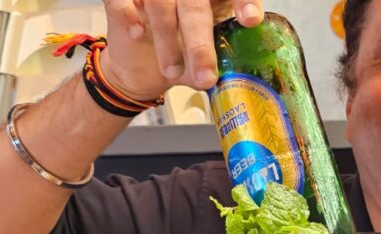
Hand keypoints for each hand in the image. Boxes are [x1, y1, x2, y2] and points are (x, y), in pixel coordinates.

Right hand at [99, 0, 263, 98]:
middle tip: (205, 75)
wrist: (142, 67)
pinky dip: (130, 15)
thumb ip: (217, 63)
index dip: (243, 1)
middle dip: (200, 44)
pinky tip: (137, 33)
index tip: (251, 20)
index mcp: (212, 0)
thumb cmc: (180, 55)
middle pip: (195, 4)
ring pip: (161, 2)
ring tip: (172, 71)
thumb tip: (230, 80)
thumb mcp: (202, 60)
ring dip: (167, 39)